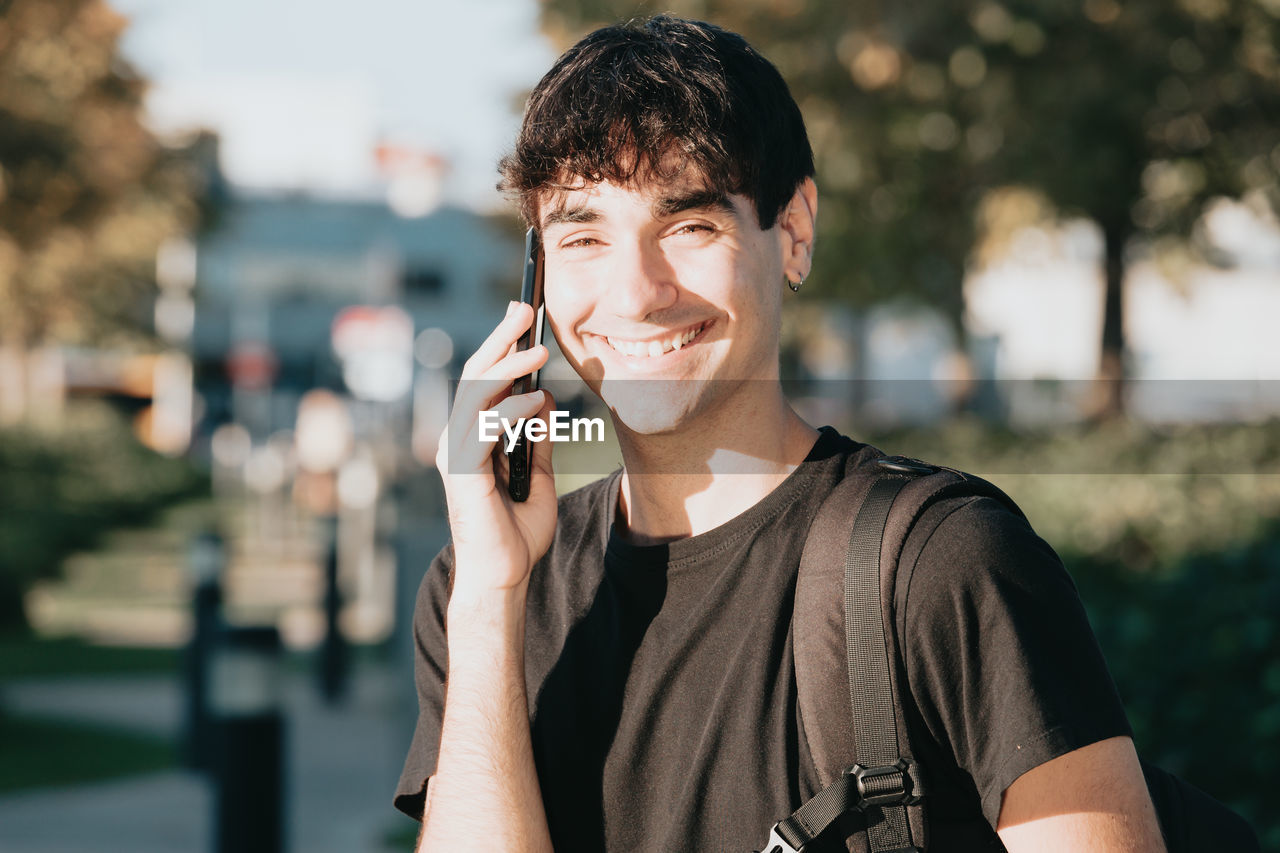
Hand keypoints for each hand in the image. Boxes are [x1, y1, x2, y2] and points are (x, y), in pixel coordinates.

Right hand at [435, 301, 557, 595]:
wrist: (505, 576)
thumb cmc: (517, 533)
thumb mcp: (539, 476)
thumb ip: (537, 439)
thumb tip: (543, 399)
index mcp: (472, 438)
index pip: (483, 381)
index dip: (501, 346)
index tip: (524, 317)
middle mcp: (457, 440)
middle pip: (473, 376)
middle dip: (499, 339)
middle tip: (524, 307)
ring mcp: (455, 455)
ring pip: (474, 395)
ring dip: (507, 367)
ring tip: (537, 348)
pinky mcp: (461, 473)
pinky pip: (483, 430)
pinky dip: (510, 411)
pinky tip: (534, 400)